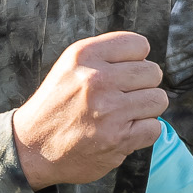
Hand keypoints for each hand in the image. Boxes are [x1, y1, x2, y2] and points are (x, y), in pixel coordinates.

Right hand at [12, 32, 168, 190]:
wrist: (33, 147)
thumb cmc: (58, 104)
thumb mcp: (70, 67)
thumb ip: (106, 56)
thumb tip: (146, 58)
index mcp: (84, 55)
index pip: (139, 45)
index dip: (135, 60)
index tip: (122, 73)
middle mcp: (97, 79)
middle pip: (153, 73)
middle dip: (143, 85)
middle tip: (123, 96)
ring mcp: (109, 111)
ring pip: (158, 99)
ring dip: (146, 109)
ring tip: (124, 114)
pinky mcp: (118, 139)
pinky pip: (154, 128)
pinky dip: (143, 132)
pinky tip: (122, 131)